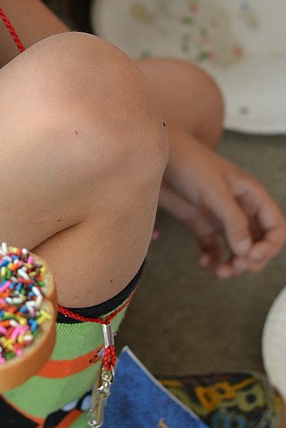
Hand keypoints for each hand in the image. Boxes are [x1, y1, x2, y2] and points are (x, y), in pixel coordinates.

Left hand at [159, 127, 285, 277]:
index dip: (270, 246)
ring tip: (220, 271)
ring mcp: (221, 218)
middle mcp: (240, 209)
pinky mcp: (202, 225)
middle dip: (251, 260)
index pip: (275, 227)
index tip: (251, 256)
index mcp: (251, 196)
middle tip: (235, 266)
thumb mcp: (214, 190)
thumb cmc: (188, 163)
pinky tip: (204, 262)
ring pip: (237, 251)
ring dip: (233, 265)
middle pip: (259, 244)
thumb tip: (245, 251)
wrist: (153, 157)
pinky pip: (215, 249)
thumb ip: (232, 220)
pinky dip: (213, 260)